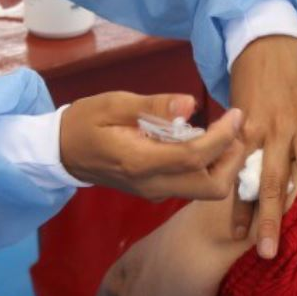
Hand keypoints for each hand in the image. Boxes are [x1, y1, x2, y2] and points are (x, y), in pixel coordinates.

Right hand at [60, 93, 246, 201]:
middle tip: (233, 129)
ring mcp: (154, 192)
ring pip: (205, 191)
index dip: (222, 136)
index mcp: (140, 162)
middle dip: (232, 160)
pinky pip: (193, 186)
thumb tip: (191, 104)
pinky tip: (204, 142)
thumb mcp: (114, 103)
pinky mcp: (156, 192)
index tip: (235, 114)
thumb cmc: (85, 122)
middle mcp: (152, 185)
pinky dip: (209, 167)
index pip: (195, 157)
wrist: (60, 152)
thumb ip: (154, 105)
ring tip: (221, 132)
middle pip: (212, 188)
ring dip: (223, 164)